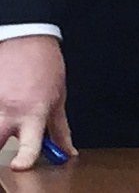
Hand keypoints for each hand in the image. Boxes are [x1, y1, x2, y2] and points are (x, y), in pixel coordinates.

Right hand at [0, 35, 76, 169]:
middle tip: (6, 141)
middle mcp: (10, 110)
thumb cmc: (45, 65)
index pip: (28, 144)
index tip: (20, 166)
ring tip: (8, 115)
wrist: (26, 38)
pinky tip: (4, 98)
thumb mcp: (59, 97)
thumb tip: (67, 152)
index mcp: (34, 113)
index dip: (24, 158)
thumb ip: (60, 129)